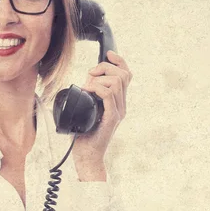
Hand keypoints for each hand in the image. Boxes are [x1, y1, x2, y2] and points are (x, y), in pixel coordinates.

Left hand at [72, 50, 132, 180]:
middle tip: (90, 74)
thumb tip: (84, 82)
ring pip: (117, 82)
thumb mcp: (86, 110)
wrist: (87, 156)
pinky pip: (109, 95)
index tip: (108, 54)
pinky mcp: (111, 118)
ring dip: (100, 79)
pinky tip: (89, 92)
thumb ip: (89, 97)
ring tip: (87, 87)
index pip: (126, 75)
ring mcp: (118, 112)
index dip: (119, 61)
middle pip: (123, 75)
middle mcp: (121, 105)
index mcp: (118, 102)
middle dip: (105, 67)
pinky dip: (98, 88)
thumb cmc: (83, 135)